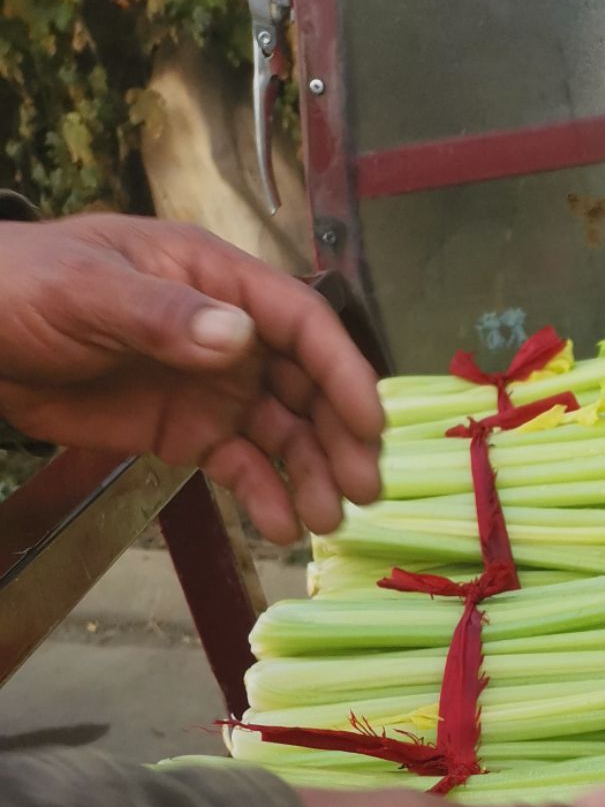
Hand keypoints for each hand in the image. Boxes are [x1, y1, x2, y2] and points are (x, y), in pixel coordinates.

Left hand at [0, 215, 384, 543]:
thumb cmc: (23, 287)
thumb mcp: (87, 291)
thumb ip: (163, 316)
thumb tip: (238, 339)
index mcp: (213, 280)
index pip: (299, 322)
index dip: (341, 371)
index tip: (368, 425)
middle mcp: (227, 333)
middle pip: (306, 383)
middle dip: (339, 436)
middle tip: (363, 490)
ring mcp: (211, 386)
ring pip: (283, 432)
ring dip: (311, 474)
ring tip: (326, 520)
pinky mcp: (187, 432)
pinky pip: (241, 466)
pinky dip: (264, 496)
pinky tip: (277, 526)